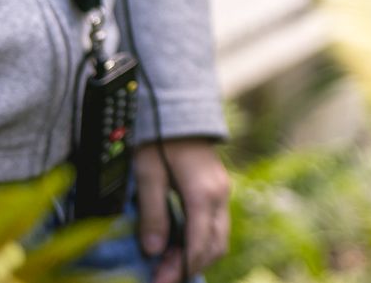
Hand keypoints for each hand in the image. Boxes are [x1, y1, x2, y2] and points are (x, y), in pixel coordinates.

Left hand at [134, 138, 230, 282]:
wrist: (177, 105)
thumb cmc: (158, 137)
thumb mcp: (147, 173)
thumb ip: (152, 213)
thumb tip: (153, 250)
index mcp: (204, 192)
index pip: (198, 244)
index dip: (180, 269)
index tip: (159, 282)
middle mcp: (220, 194)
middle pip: (215, 245)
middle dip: (190, 266)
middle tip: (160, 277)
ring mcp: (222, 191)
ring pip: (218, 237)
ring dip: (196, 255)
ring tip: (166, 264)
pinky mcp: (217, 189)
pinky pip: (215, 224)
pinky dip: (199, 241)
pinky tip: (177, 245)